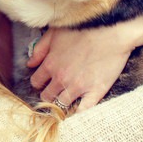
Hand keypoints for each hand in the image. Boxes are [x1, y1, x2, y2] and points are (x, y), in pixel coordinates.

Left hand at [26, 19, 140, 111]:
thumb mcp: (55, 33)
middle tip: (56, 91)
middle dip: (49, 94)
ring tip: (66, 101)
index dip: (39, 82)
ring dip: (61, 104)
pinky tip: (77, 113)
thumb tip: (30, 64)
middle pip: (47, 96)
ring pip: (61, 105)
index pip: (36, 82)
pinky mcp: (95, 92)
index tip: (45, 81)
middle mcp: (61, 78)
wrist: (112, 30)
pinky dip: (78, 114)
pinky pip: (83, 111)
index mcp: (50, 64)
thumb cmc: (84, 27)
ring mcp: (77, 87)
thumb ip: (40, 49)